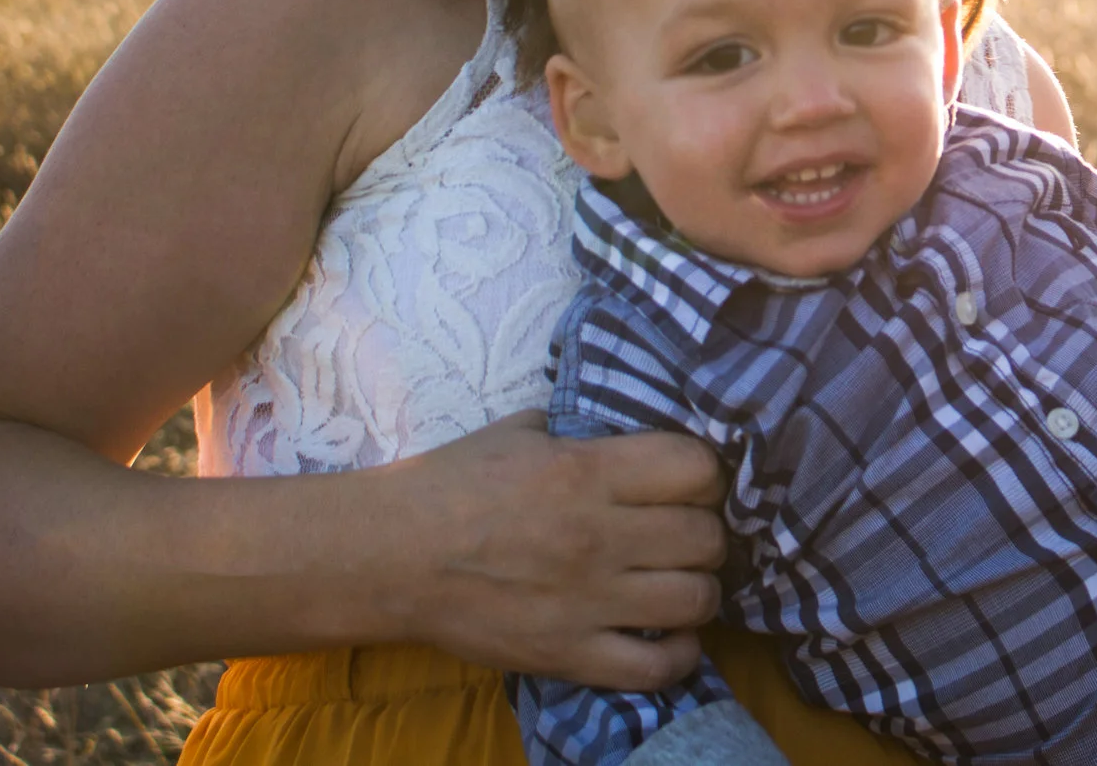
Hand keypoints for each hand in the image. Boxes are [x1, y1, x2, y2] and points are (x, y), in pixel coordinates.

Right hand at [381, 415, 726, 687]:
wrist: (390, 556)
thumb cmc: (451, 484)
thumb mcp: (520, 432)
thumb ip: (581, 431)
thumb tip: (625, 430)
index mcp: (587, 472)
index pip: (696, 469)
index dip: (705, 476)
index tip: (690, 484)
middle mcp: (597, 536)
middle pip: (706, 537)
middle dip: (706, 534)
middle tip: (684, 536)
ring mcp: (586, 600)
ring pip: (695, 600)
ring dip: (699, 591)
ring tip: (680, 584)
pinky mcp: (568, 653)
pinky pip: (656, 667)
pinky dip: (679, 655)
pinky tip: (671, 637)